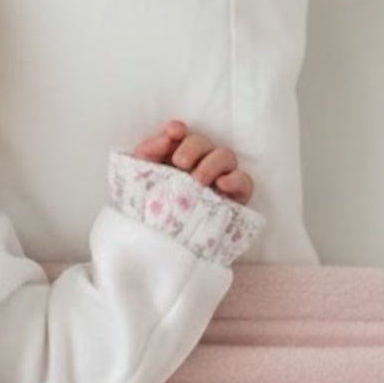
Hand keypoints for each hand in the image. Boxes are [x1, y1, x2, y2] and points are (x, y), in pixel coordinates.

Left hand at [129, 121, 252, 204]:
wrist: (159, 251)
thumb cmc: (150, 213)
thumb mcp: (139, 184)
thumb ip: (146, 156)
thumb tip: (164, 138)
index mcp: (174, 160)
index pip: (181, 136)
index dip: (177, 131)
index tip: (172, 133)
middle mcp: (198, 165)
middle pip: (204, 143)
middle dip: (193, 147)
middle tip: (180, 163)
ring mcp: (218, 181)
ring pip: (226, 157)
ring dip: (212, 163)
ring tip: (197, 180)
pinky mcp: (234, 199)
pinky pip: (244, 182)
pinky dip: (236, 179)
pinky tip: (222, 184)